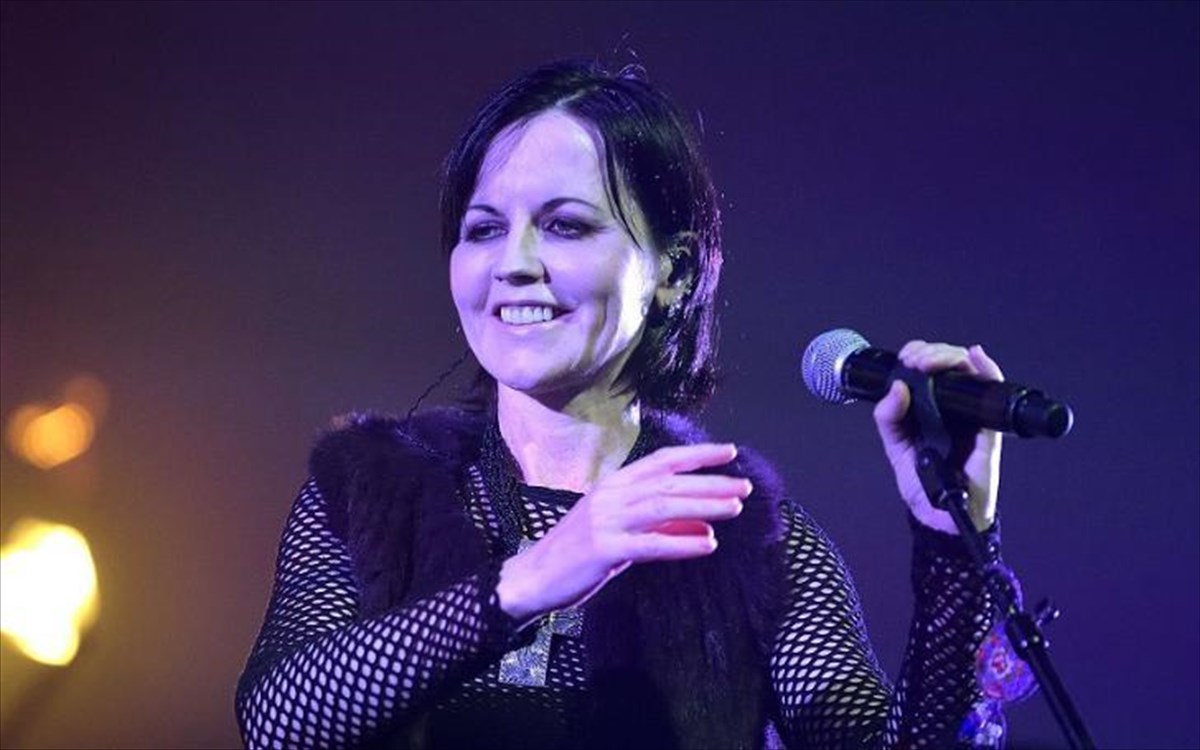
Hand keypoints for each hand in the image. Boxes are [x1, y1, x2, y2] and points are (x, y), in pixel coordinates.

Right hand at [496, 443, 750, 623]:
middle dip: (710, 483)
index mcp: (613, 483)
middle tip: (745, 487)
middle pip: (668, 482)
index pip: (662, 461)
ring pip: (662, 507)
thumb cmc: (579, 553)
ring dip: (702, 506)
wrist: (533, 577)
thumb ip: (660, 525)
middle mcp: (610, 495)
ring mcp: (605, 520)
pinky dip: (681, 542)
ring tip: (735, 509)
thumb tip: (705, 525)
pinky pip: (650, 544)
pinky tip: (707, 544)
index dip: (697, 455)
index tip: (730, 453)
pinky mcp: (603, 549)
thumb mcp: (623, 533)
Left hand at [872, 341, 1003, 533]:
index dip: (923, 354)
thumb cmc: (923, 483)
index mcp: (934, 409)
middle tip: (916, 359)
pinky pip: (992, 398)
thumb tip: (895, 388)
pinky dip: (987, 372)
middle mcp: (956, 409)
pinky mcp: (987, 432)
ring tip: (931, 359)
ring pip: (972, 373)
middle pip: (953, 365)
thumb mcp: (896, 446)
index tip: (907, 356)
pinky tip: (976, 358)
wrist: (939, 516)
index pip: (934, 370)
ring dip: (952, 357)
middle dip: (934, 353)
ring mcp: (973, 418)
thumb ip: (889, 418)